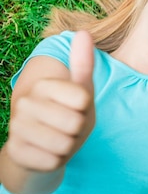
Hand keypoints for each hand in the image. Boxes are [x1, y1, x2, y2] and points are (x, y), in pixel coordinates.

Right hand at [5, 30, 95, 171]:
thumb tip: (84, 32)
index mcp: (42, 85)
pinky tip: (47, 154)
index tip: (76, 109)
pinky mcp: (16, 152)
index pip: (82, 99)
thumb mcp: (82, 91)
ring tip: (59, 140)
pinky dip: (56, 161)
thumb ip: (83, 64)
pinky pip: (52, 161)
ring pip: (64, 144)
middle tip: (68, 129)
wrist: (44, 147)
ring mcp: (16, 128)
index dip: (86, 110)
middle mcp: (24, 103)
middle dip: (77, 131)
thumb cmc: (69, 115)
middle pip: (74, 123)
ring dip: (68, 147)